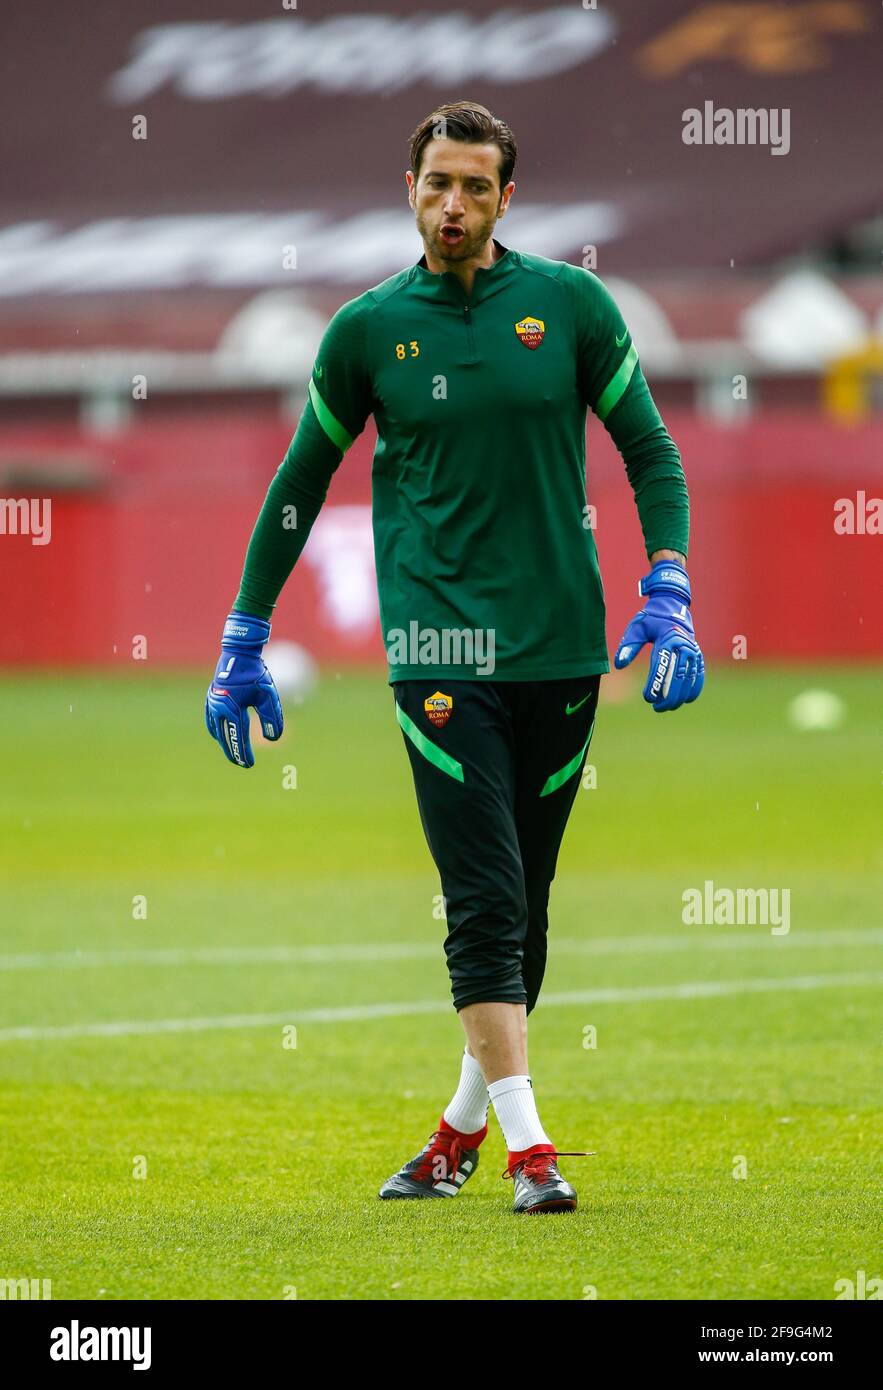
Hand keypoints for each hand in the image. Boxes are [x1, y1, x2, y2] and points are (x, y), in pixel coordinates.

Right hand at [205, 612, 283, 766]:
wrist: (238, 654)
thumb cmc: (255, 674)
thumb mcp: (268, 695)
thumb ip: (272, 717)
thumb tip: (272, 738)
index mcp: (232, 708)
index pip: (238, 736)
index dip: (244, 752)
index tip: (249, 764)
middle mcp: (219, 708)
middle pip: (225, 737)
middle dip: (233, 752)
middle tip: (241, 764)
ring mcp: (212, 703)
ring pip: (217, 730)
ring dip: (224, 742)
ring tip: (232, 753)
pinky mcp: (210, 699)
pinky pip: (211, 720)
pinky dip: (216, 731)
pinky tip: (220, 736)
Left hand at [614, 560, 704, 711]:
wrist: (673, 607)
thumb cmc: (651, 619)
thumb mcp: (637, 628)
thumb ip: (628, 646)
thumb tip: (619, 665)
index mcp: (667, 639)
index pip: (662, 667)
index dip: (655, 684)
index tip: (648, 698)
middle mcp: (683, 646)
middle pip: (678, 676)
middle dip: (668, 695)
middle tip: (657, 708)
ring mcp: (693, 651)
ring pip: (689, 679)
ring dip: (679, 696)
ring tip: (666, 707)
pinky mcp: (698, 656)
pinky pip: (699, 675)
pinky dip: (694, 688)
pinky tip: (686, 700)